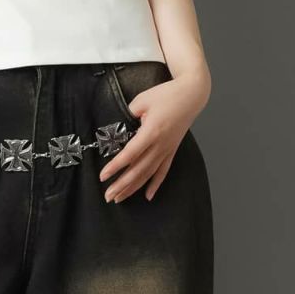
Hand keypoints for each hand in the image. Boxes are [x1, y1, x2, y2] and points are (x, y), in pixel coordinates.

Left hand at [98, 73, 204, 202]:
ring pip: (149, 174)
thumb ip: (128, 115)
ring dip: (134, 188)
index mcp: (152, 131)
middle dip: (122, 184)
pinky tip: (148, 196)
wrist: (191, 95)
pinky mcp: (172, 150)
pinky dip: (155, 184)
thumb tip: (119, 129)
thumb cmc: (166, 95)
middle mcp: (160, 144)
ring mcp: (167, 149)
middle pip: (138, 170)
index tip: (103, 176)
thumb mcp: (142, 100)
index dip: (116, 166)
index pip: (130, 154)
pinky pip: (163, 171)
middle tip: (108, 196)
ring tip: (120, 198)